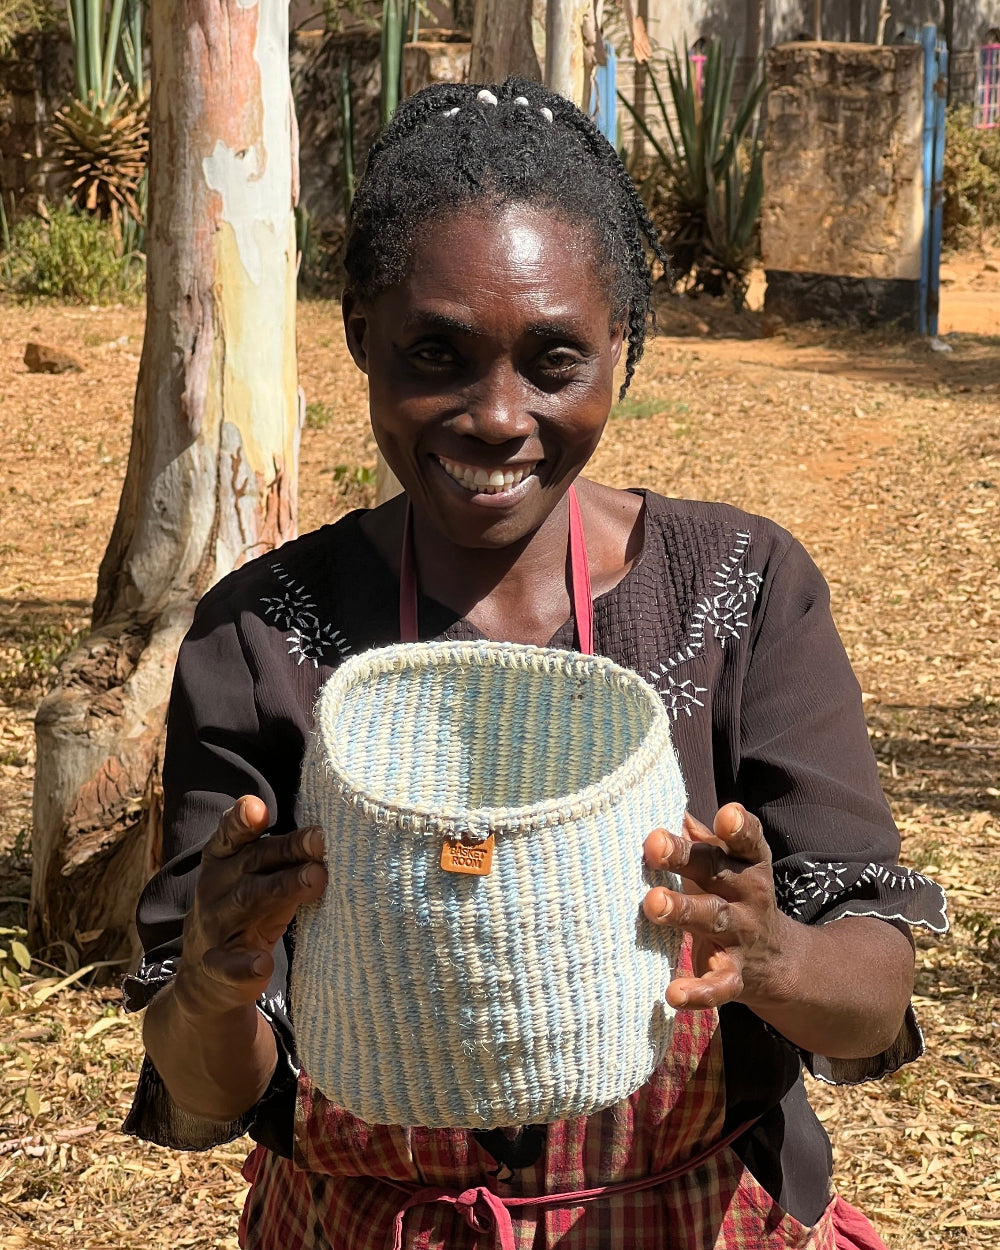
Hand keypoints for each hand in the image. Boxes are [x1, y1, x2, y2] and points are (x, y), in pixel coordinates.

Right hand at [174, 795, 326, 1018]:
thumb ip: (285, 854)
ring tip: (315, 879)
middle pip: (252, 862)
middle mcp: (215, 887)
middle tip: (320, 841)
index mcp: (222, 860)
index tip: (258, 808)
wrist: (206, 977)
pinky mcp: (218, 968)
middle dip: (287, 849)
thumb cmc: (246, 909)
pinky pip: (227, 965)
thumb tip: (331, 833)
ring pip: (246, 901)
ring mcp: (215, 926)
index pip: (230, 834)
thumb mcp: (258, 877)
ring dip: (281, 888)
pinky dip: (244, 965)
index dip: (242, 820)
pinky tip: (262, 964)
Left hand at [641, 803, 790, 1011]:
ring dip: (682, 911)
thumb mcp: (728, 865)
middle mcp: (748, 895)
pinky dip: (698, 992)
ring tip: (652, 904)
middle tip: (653, 845)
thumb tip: (670, 804)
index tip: (725, 815)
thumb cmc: (734, 897)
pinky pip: (718, 985)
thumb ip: (701, 839)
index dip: (739, 827)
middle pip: (716, 872)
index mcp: (747, 864)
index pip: (747, 840)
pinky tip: (673, 995)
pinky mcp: (735, 976)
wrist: (779, 964)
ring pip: (712, 920)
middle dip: (684, 858)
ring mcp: (742, 936)